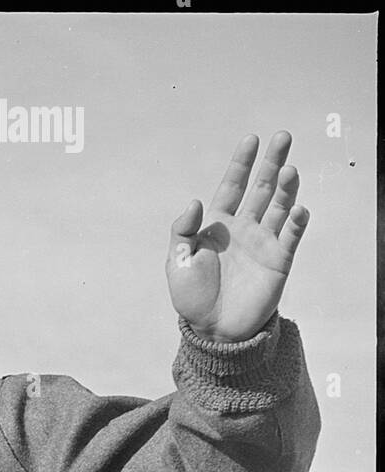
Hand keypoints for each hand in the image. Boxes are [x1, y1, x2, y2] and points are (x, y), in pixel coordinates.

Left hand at [166, 132, 309, 342]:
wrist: (213, 330)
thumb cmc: (193, 297)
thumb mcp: (177, 263)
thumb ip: (182, 232)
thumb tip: (194, 202)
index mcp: (218, 226)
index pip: (232, 187)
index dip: (241, 164)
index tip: (251, 140)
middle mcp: (244, 228)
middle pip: (262, 189)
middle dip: (272, 163)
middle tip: (283, 137)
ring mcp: (263, 242)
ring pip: (279, 207)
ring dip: (286, 188)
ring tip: (289, 170)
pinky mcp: (278, 261)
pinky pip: (291, 236)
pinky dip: (297, 222)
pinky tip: (299, 209)